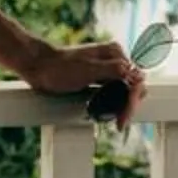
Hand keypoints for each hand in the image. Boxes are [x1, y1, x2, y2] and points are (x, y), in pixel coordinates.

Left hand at [0, 13, 148, 117]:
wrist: (38, 67)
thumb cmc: (58, 68)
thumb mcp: (87, 70)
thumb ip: (114, 70)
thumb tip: (138, 74)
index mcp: (115, 53)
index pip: (136, 80)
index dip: (132, 101)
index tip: (122, 119)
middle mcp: (115, 59)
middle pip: (133, 86)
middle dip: (129, 105)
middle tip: (120, 124)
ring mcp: (108, 68)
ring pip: (125, 91)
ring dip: (122, 106)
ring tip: (116, 121)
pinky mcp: (100, 77)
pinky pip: (114, 92)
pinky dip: (114, 104)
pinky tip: (107, 114)